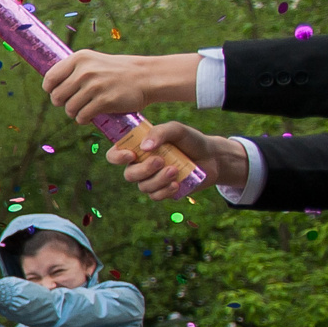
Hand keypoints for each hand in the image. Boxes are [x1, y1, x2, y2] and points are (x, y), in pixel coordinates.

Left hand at [43, 49, 199, 123]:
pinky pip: (82, 116)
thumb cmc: (116, 71)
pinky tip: (89, 116)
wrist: (146, 77)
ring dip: (74, 113)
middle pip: (57, 96)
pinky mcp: (104, 101)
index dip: (51, 90)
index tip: (58, 93)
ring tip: (83, 109)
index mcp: (79, 58)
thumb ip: (72, 70)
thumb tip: (49, 85)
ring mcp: (94, 86)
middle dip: (62, 103)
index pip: (50, 79)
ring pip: (69, 108)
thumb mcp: (93, 61)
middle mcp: (85, 71)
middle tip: (73, 103)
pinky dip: (83, 119)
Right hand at [115, 121, 239, 200]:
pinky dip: (165, 191)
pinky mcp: (163, 191)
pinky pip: (155, 197)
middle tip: (161, 161)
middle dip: (144, 170)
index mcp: (137, 149)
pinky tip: (177, 183)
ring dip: (159, 180)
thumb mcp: (177, 130)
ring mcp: (151, 180)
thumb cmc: (191, 141)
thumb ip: (160, 132)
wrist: (213, 158)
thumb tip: (144, 147)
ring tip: (175, 171)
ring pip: (144, 187)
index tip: (131, 155)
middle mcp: (140, 165)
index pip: (114, 155)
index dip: (117, 157)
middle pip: (129, 175)